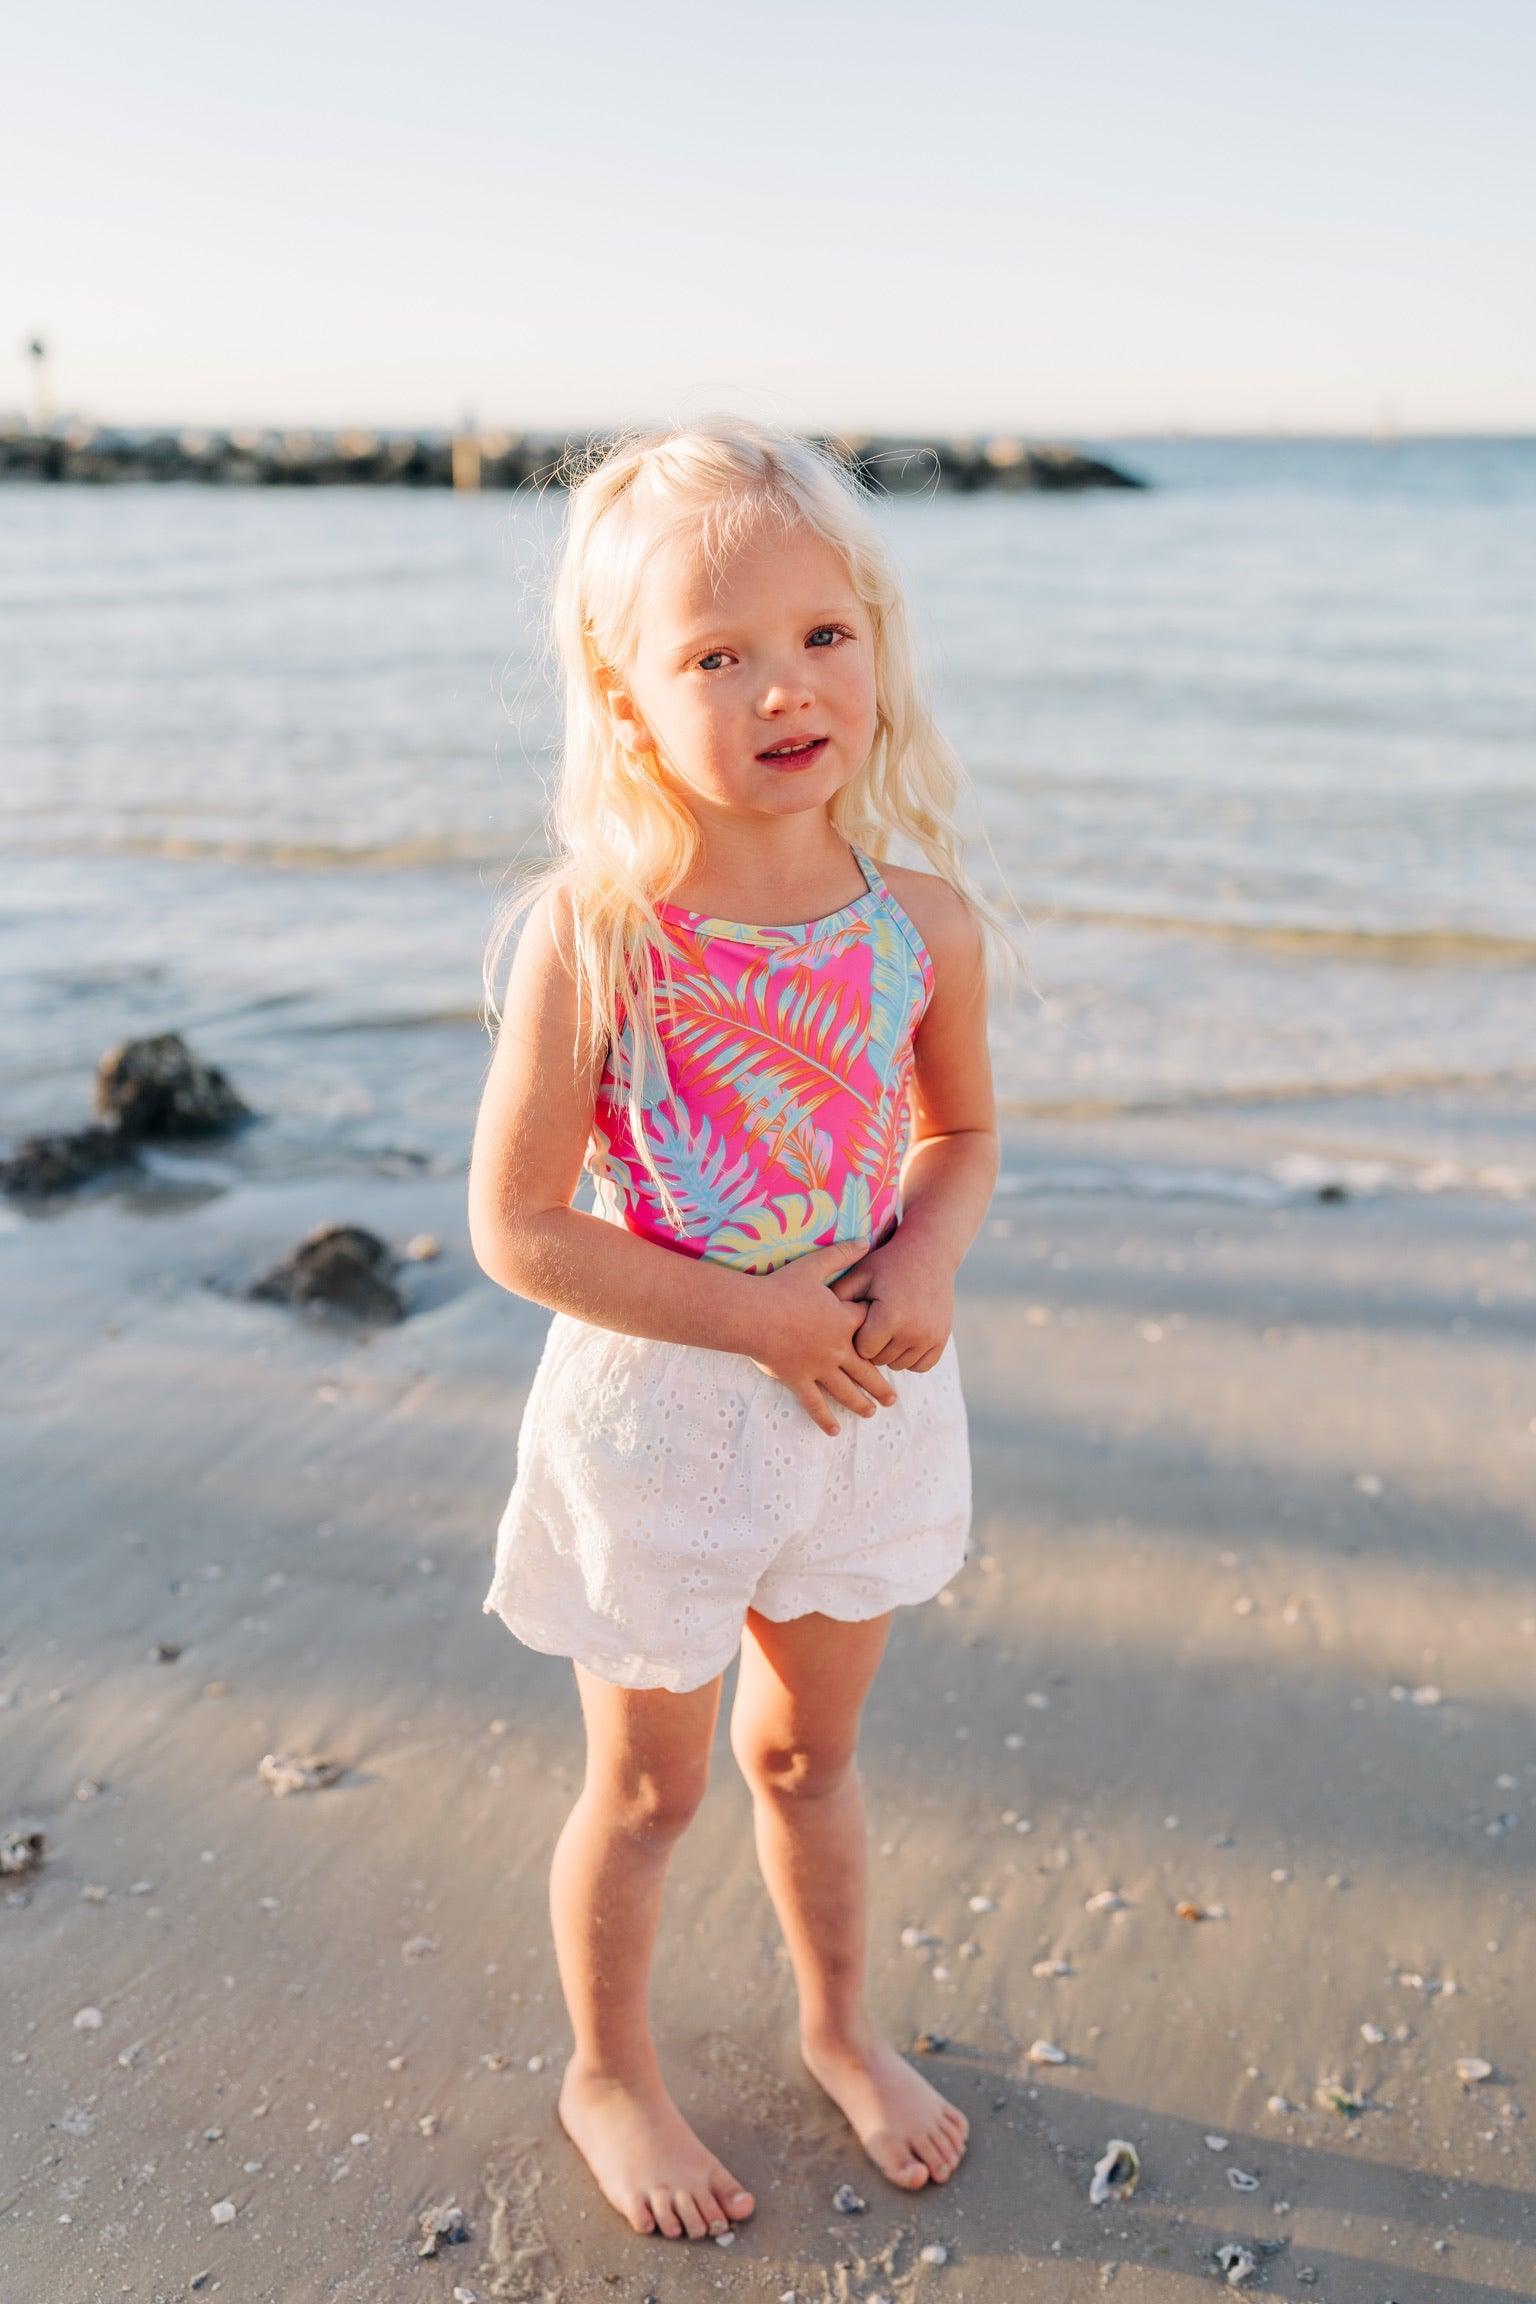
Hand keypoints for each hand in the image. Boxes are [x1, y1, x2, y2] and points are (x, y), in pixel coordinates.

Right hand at [749, 1239, 898, 1435]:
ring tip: (873, 1411)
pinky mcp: (798, 1379)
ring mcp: (818, 1367)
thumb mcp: (815, 1266)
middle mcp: (836, 1349)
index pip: (871, 1328)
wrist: (753, 1313)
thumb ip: (842, 1254)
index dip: (881, 1333)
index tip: (892, 1339)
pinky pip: (814, 1402)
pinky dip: (824, 1417)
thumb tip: (867, 1239)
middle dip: (880, 1383)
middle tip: (894, 1397)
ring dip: (860, 1402)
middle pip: (866, 1369)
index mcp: (843, 1321)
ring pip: (845, 1390)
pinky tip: (833, 1431)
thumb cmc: (782, 1288)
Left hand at [830, 1226, 953, 1369]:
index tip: (857, 1318)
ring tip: (887, 1326)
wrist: (930, 1252)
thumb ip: (837, 1298)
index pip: (862, 1351)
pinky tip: (902, 1337)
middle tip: (872, 1321)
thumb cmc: (887, 1263)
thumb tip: (815, 1323)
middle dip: (872, 1345)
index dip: (856, 1336)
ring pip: (898, 1365)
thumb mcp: (860, 1275)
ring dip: (889, 1352)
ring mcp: (931, 1337)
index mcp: (891, 1317)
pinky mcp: (942, 1340)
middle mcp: (914, 1331)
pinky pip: (920, 1366)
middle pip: (880, 1360)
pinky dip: (909, 1357)